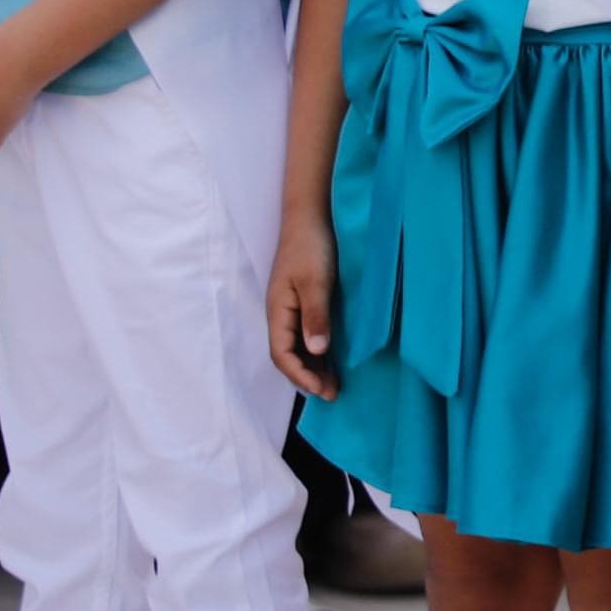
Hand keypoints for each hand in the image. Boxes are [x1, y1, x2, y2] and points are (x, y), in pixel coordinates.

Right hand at [268, 212, 338, 398]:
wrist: (310, 215)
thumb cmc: (311, 246)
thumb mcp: (316, 281)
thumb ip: (315, 316)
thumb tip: (315, 353)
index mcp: (277, 312)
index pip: (282, 354)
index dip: (300, 376)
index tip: (322, 391)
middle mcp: (281, 314)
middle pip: (289, 355)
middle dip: (307, 377)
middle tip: (332, 395)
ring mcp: (292, 307)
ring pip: (299, 346)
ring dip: (313, 366)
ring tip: (334, 384)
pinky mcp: (305, 299)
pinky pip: (308, 333)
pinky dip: (318, 350)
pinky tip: (332, 357)